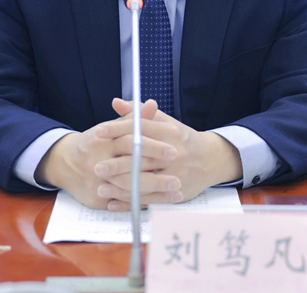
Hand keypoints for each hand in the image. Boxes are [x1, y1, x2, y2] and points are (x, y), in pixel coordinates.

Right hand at [34, 99, 180, 209]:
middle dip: (156, 167)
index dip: (153, 143)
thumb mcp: (112, 127)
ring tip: (176, 188)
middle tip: (179, 170)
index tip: (174, 145)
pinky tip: (161, 202)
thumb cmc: (95, 142)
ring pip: (128, 186)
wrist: (64, 163)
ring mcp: (95, 180)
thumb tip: (152, 104)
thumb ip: (134, 119)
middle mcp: (97, 159)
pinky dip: (142, 202)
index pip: (131, 139)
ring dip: (154, 189)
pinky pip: (122, 202)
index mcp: (101, 138)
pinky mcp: (96, 198)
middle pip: (130, 164)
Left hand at [96, 98, 242, 210]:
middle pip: (142, 158)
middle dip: (117, 164)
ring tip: (100, 188)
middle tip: (97, 166)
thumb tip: (116, 103)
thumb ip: (139, 114)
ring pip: (144, 182)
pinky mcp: (175, 193)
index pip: (140, 129)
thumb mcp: (165, 122)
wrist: (210, 159)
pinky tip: (113, 203)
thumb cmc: (182, 138)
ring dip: (121, 187)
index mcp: (170, 133)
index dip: (118, 130)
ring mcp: (176, 175)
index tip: (98, 132)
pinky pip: (149, 200)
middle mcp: (174, 154)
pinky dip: (130, 203)